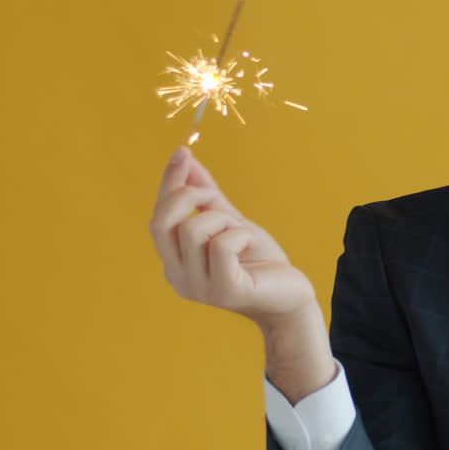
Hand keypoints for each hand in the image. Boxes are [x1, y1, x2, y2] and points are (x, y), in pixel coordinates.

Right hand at [149, 146, 316, 328]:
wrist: (290, 296)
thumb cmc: (259, 261)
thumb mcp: (230, 221)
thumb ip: (206, 196)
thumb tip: (184, 159)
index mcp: (174, 261)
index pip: (158, 217)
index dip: (169, 183)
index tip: (182, 152)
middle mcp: (177, 277)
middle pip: (162, 222)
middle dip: (189, 195)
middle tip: (218, 200)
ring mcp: (199, 287)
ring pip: (193, 229)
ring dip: (223, 219)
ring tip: (241, 233)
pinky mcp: (224, 291)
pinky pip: (221, 245)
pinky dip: (240, 234)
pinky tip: (250, 245)